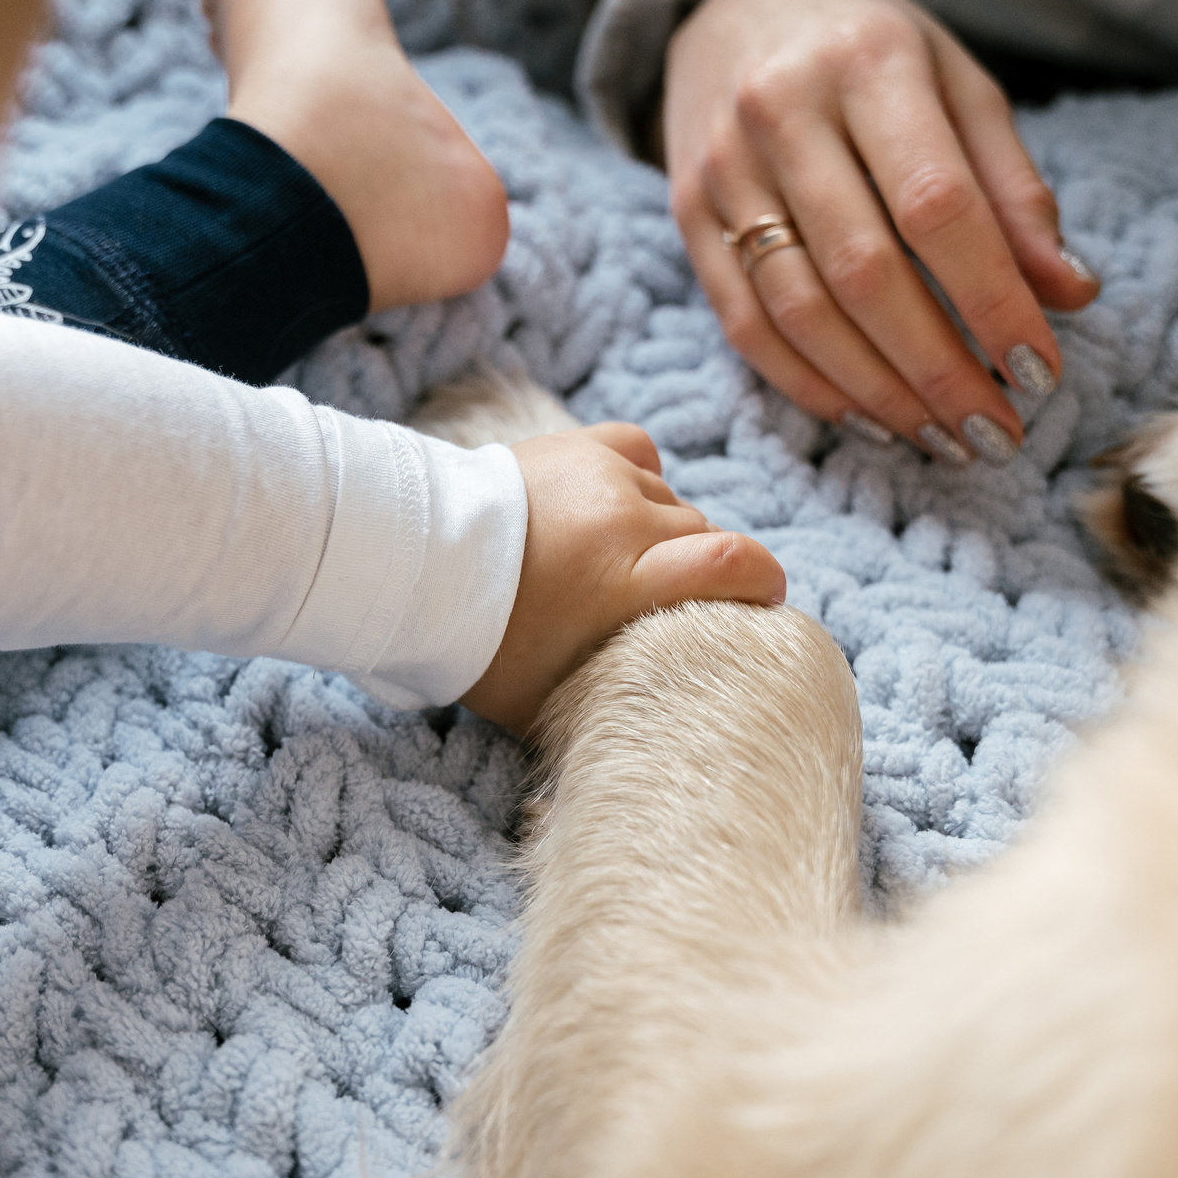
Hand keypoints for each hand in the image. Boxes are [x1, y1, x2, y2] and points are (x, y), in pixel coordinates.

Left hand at [460, 425, 786, 734]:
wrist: (412, 565)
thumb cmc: (480, 643)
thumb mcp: (548, 701)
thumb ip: (611, 701)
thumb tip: (655, 730)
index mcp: (625, 579)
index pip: (736, 563)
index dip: (765, 583)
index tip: (764, 603)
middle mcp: (626, 520)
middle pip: (706, 536)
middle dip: (702, 571)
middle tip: (665, 603)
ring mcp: (604, 477)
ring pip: (673, 502)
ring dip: (664, 533)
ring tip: (623, 562)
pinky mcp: (579, 447)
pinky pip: (642, 455)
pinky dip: (643, 481)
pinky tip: (623, 508)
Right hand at [662, 0, 1098, 461]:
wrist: (731, 8)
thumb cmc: (867, 50)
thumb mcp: (957, 84)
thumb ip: (1011, 188)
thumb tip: (1070, 293)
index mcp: (868, 64)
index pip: (937, 206)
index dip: (992, 300)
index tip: (1039, 372)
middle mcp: (782, 114)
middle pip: (865, 273)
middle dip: (939, 370)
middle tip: (997, 434)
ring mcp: (722, 170)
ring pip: (800, 312)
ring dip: (879, 394)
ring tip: (944, 440)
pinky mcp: (687, 217)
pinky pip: (746, 325)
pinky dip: (811, 386)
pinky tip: (870, 419)